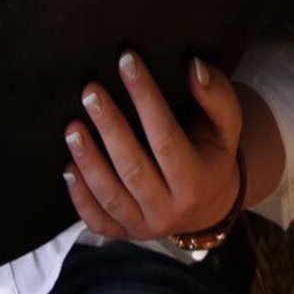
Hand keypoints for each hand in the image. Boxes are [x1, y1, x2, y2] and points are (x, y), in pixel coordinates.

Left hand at [62, 52, 242, 241]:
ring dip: (89, 161)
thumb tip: (194, 66)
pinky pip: (98, 221)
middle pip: (133, 167)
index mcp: (197, 181)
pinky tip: (67, 168)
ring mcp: (147, 226)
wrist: (210, 201)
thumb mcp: (226, 125)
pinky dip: (80, 197)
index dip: (145, 98)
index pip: (165, 136)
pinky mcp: (126, 232)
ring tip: (71, 127)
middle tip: (90, 92)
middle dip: (109, 127)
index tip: (126, 61)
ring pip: (112, 195)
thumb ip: (216, 96)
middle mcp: (172, 210)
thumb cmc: (212, 151)